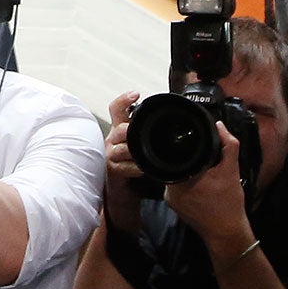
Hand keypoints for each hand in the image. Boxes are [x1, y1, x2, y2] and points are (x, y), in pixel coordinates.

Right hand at [101, 90, 143, 229]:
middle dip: (133, 131)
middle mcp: (112, 140)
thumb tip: (177, 124)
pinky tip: (146, 170)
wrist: (123, 194)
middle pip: (120, 128)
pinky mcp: (112, 171)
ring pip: (122, 147)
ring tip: (150, 155)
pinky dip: (137, 168)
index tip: (136, 94)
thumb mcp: (140, 147)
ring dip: (137, 152)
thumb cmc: (134, 168)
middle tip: (148, 135)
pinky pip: (124, 166)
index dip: (124, 100)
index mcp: (120, 130)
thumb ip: (148, 135)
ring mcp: (110, 155)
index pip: (116, 108)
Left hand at [162, 125, 251, 260]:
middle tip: (201, 160)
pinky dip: (186, 183)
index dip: (183, 147)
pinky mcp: (173, 206)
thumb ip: (228, 145)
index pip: (173, 154)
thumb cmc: (229, 203)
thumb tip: (220, 126)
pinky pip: (175, 188)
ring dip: (186, 172)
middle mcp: (169, 189)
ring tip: (201, 172)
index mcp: (180, 177)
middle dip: (186, 160)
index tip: (192, 145)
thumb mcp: (232, 170)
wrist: (226, 232)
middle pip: (173, 164)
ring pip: (175, 175)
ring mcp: (169, 199)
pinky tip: (199, 185)